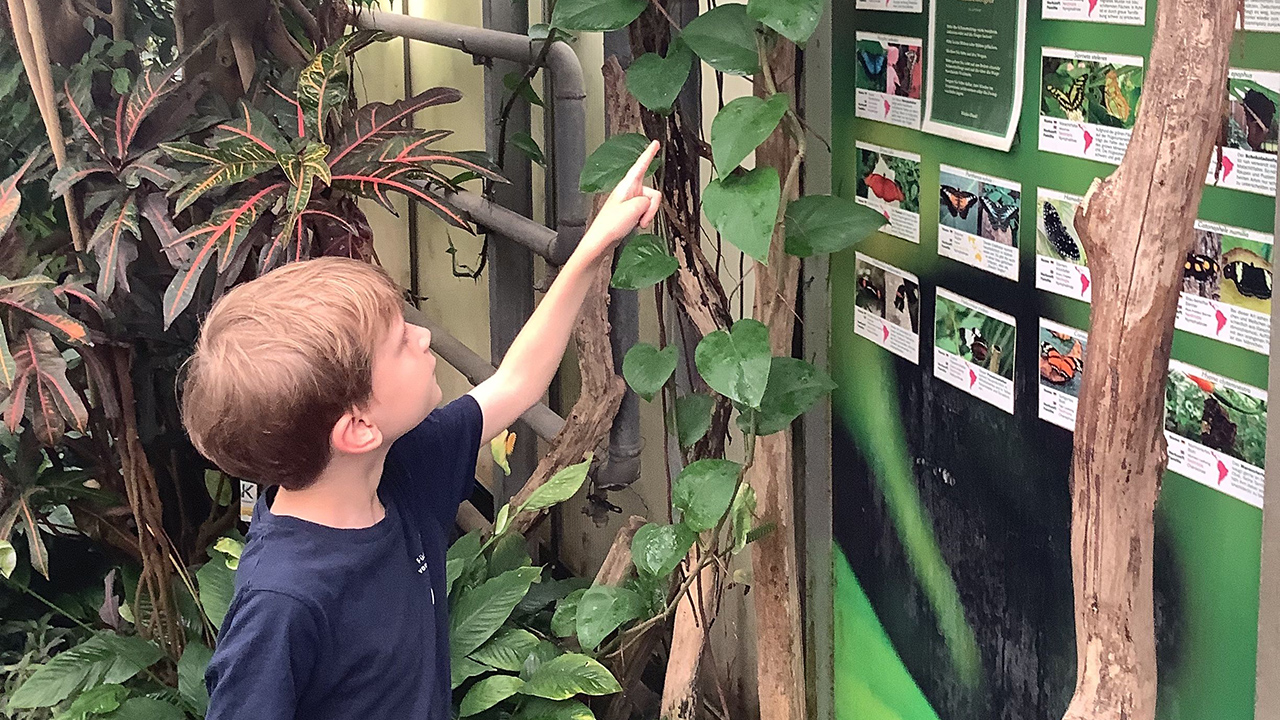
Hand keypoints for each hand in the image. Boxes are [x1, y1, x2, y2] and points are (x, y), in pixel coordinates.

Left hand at [574, 140, 662, 263]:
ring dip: (647, 215)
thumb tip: (647, 204)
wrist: (601, 240)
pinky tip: (634, 225)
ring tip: (635, 223)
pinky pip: (644, 211)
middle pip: (652, 192)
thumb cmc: (610, 224)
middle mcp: (629, 191)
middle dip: (652, 207)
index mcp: (627, 185)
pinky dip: (644, 219)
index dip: (649, 154)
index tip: (655, 143)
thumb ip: (647, 201)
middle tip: (642, 219)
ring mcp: (629, 201)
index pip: (641, 165)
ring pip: (650, 204)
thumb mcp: (634, 209)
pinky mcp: (630, 211)